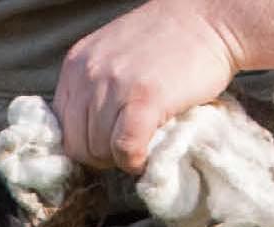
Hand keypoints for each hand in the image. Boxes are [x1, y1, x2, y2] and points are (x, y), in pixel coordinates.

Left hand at [54, 0, 245, 173]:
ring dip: (122, 157)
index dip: (84, 142)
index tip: (109, 143)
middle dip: (102, 155)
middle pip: (77, 144)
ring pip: (99, 151)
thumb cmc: (171, 43)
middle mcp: (88, 73)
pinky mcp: (144, 99)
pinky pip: (126, 149)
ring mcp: (114, 85)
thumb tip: (86, 135)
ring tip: (145, 141)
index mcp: (76, 64)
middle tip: (130, 146)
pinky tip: (149, 154)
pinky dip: (135, 160)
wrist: (212, 19)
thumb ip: (95, 87)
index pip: (60, 126)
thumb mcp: (115, 56)